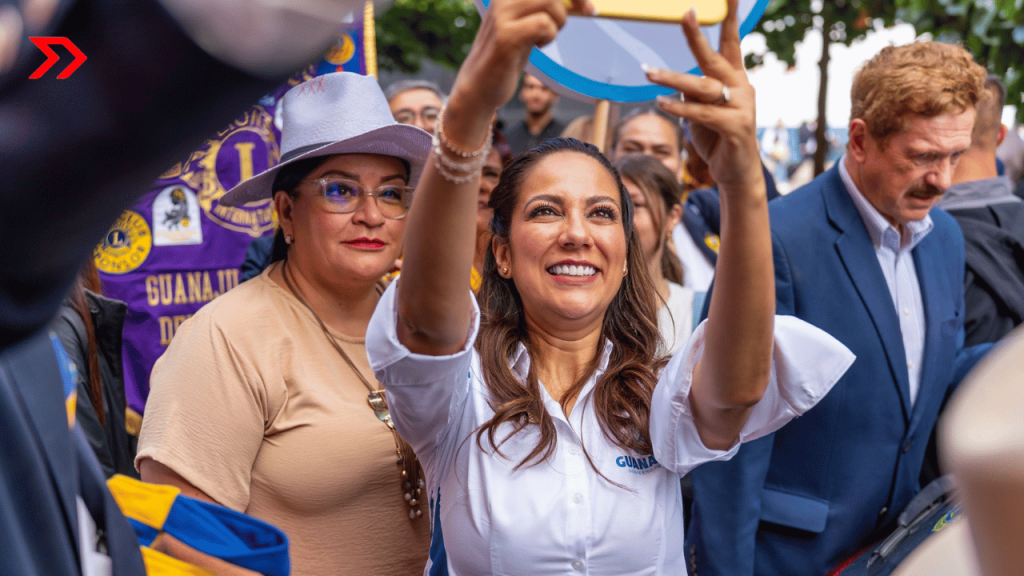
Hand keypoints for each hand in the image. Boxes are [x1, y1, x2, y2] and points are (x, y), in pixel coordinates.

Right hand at [450, 0, 593, 112]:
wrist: (478, 86)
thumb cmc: (507, 55)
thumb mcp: (526, 24)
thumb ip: (545, 8)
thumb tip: (579, 2)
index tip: (587, 5)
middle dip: (575, 0)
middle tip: (586, 13)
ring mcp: (501, 15)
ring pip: (550, 1)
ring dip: (559, 21)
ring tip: (546, 37)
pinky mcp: (506, 36)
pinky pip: (544, 24)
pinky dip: (549, 36)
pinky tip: (539, 46)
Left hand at [643, 0, 762, 195]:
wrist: (736, 172)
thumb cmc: (717, 137)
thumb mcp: (701, 110)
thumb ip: (693, 92)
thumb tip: (675, 81)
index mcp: (735, 78)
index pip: (731, 43)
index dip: (730, 19)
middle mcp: (741, 87)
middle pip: (715, 58)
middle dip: (698, 37)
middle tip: (685, 14)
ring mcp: (741, 107)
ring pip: (702, 87)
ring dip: (672, 78)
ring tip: (648, 72)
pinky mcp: (736, 127)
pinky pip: (702, 114)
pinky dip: (681, 109)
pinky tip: (661, 103)